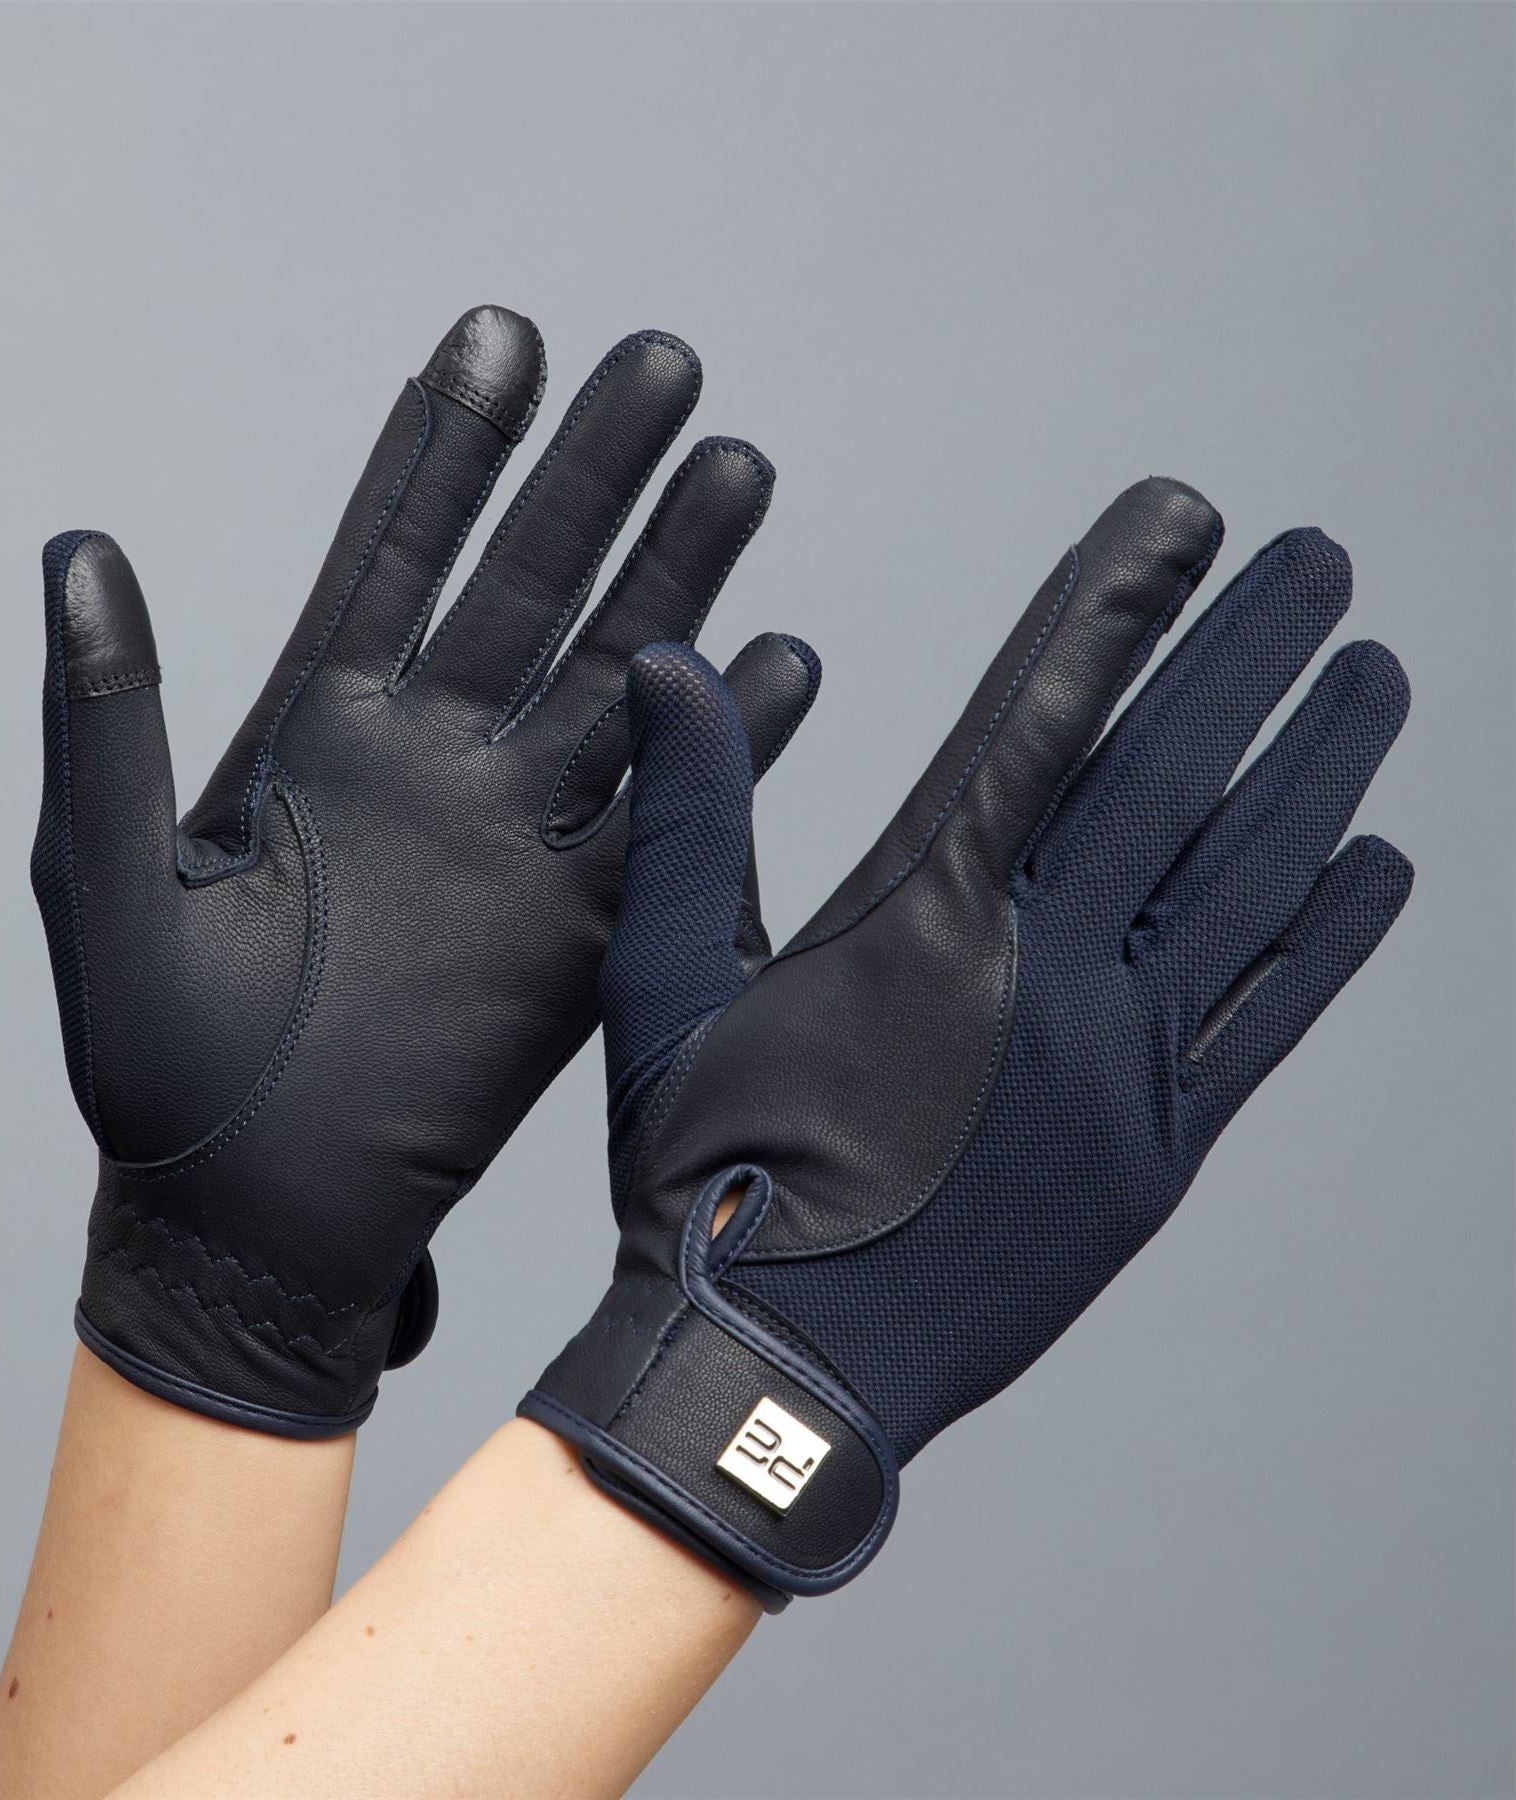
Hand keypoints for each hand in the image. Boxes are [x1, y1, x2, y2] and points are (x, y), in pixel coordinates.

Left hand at [33, 306, 819, 1435]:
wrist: (256, 1215)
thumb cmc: (154, 1061)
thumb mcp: (108, 879)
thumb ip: (108, 720)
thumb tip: (80, 552)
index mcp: (320, 727)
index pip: (395, 549)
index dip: (450, 445)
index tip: (504, 331)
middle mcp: (437, 758)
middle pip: (531, 583)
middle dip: (595, 476)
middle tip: (665, 365)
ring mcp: (520, 835)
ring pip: (616, 675)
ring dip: (678, 577)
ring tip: (739, 469)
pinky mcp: (582, 923)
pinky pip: (668, 814)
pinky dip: (729, 742)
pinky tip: (780, 662)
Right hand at [522, 478, 1411, 1606]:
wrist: (774, 1370)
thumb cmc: (704, 1175)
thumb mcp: (661, 984)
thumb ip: (685, 818)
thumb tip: (667, 668)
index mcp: (922, 920)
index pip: (1044, 718)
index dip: (1121, 604)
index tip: (1188, 518)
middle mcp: (1043, 974)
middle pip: (1171, 776)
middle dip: (1249, 653)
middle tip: (1318, 561)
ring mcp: (1115, 1065)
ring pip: (1244, 883)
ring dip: (1316, 768)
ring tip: (1371, 673)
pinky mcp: (1153, 1152)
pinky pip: (1264, 1022)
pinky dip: (1327, 937)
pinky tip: (1378, 863)